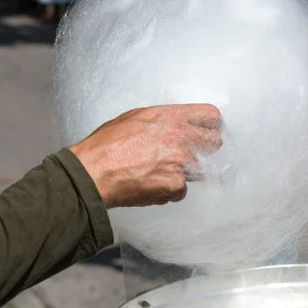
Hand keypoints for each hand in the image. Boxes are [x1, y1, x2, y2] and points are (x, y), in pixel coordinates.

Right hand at [69, 104, 222, 207]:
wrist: (93, 172)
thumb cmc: (107, 144)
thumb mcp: (136, 117)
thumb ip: (163, 120)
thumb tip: (175, 124)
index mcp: (172, 117)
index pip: (211, 116)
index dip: (211, 125)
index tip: (208, 131)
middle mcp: (181, 138)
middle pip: (214, 143)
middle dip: (204, 149)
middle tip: (187, 155)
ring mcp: (181, 163)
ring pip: (199, 169)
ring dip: (185, 172)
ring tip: (160, 171)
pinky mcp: (176, 185)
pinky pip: (182, 190)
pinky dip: (170, 191)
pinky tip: (151, 185)